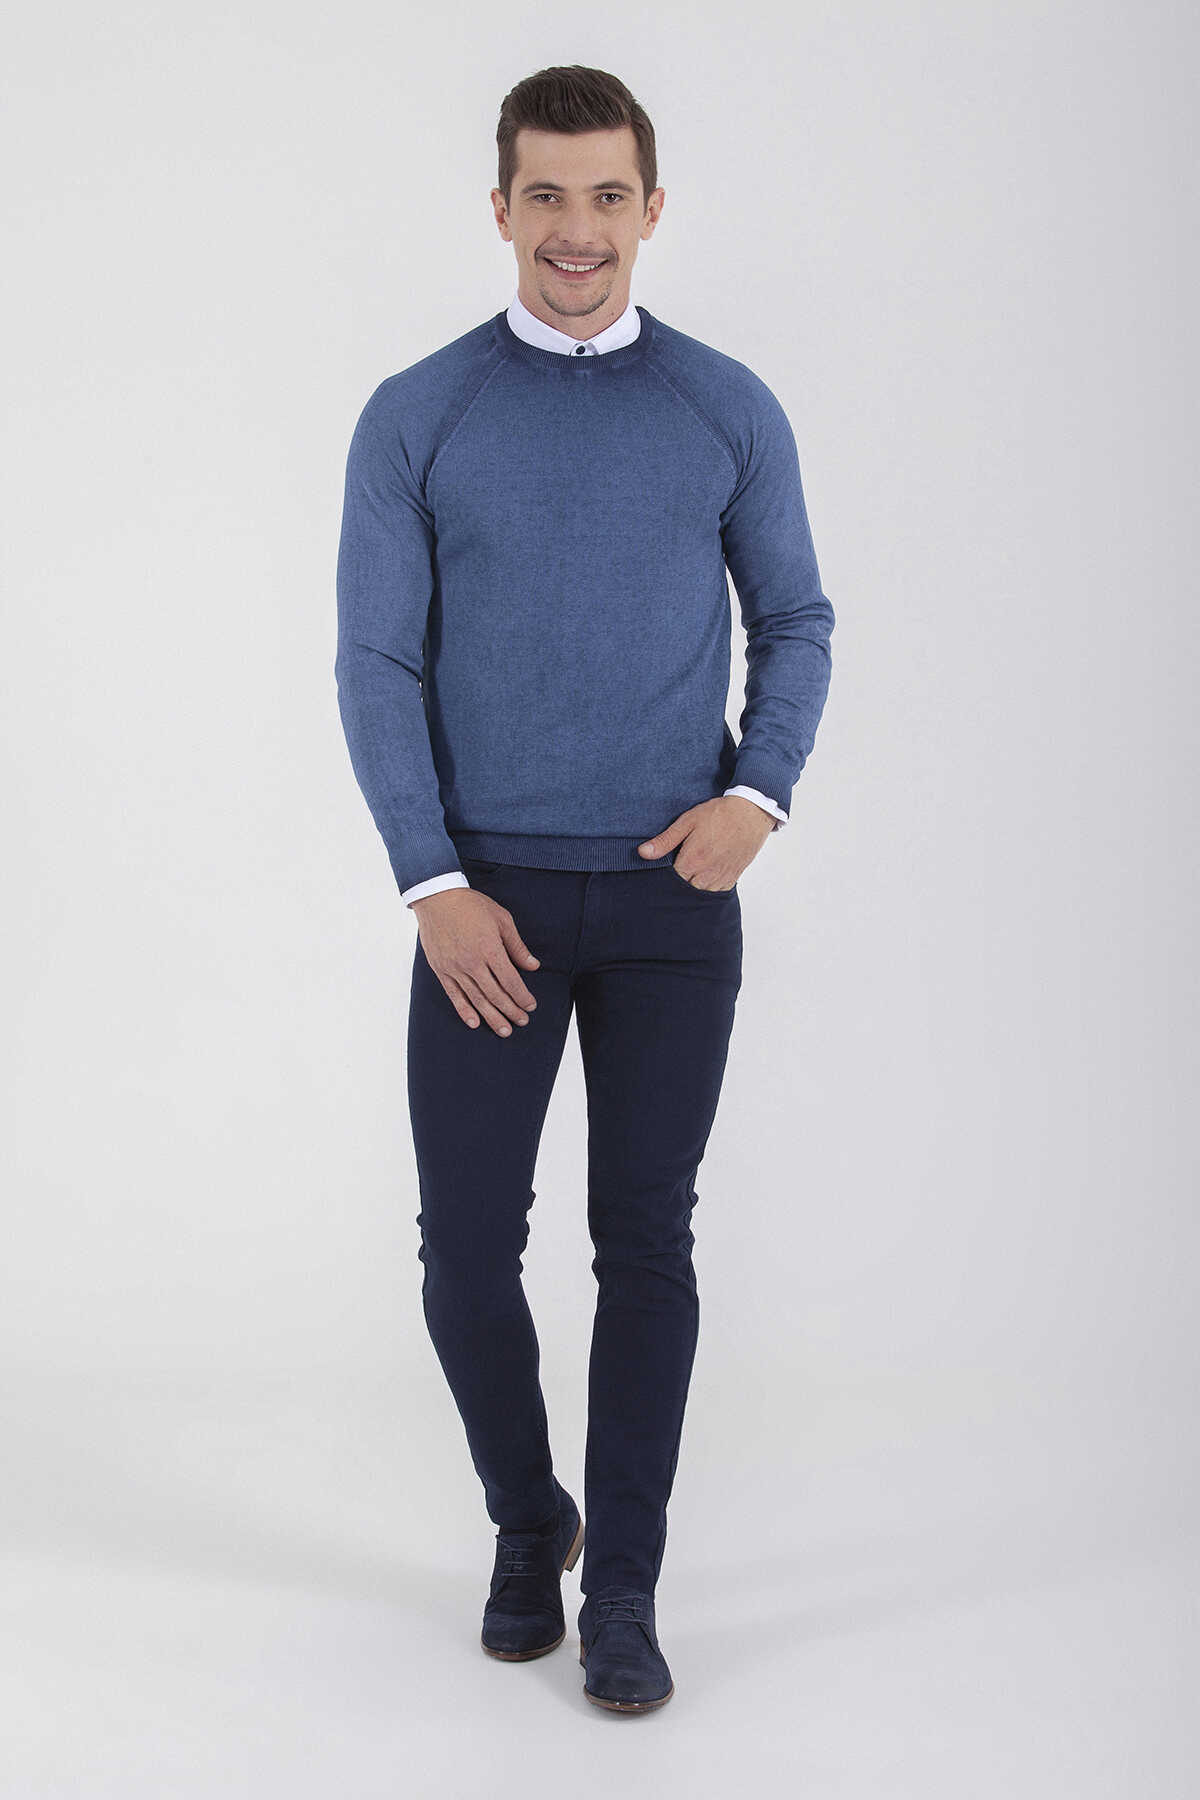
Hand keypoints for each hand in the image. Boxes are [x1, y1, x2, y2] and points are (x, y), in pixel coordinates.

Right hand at [410, 887, 539, 1036]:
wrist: (437, 897)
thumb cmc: (471, 905)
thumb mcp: (502, 919)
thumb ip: (517, 946)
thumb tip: (533, 966)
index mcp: (490, 949)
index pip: (510, 981)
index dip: (522, 996)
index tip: (530, 1006)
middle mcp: (472, 962)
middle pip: (495, 994)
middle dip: (511, 1011)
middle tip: (522, 1022)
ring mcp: (454, 968)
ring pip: (476, 999)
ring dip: (492, 1017)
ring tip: (504, 1030)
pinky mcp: (441, 970)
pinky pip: (454, 995)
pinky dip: (464, 1010)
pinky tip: (474, 1023)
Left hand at [637, 795, 774, 889]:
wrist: (751, 812)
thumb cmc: (718, 814)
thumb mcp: (687, 821)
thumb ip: (665, 840)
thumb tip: (643, 853)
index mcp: (692, 860)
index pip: (670, 879)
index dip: (667, 871)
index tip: (670, 860)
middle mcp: (707, 873)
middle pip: (685, 887)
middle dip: (681, 878)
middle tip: (684, 860)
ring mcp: (721, 876)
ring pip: (701, 891)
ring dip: (695, 882)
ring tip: (696, 865)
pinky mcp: (733, 876)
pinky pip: (718, 890)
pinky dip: (711, 884)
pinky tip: (708, 870)